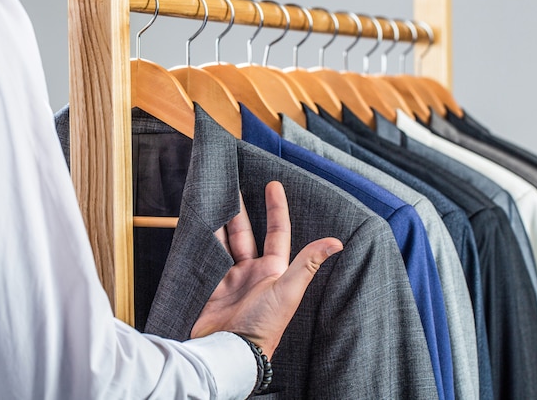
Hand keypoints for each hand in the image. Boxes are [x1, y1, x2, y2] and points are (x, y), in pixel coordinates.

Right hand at [191, 181, 342, 358]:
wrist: (230, 350)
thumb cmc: (263, 324)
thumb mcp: (288, 290)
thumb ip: (307, 263)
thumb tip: (337, 242)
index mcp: (273, 270)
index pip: (277, 232)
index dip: (276, 208)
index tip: (273, 185)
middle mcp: (252, 271)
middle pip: (245, 233)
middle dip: (240, 210)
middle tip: (232, 186)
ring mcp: (231, 278)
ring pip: (225, 242)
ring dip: (219, 223)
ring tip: (212, 201)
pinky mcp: (212, 285)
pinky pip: (208, 257)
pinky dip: (204, 242)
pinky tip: (199, 227)